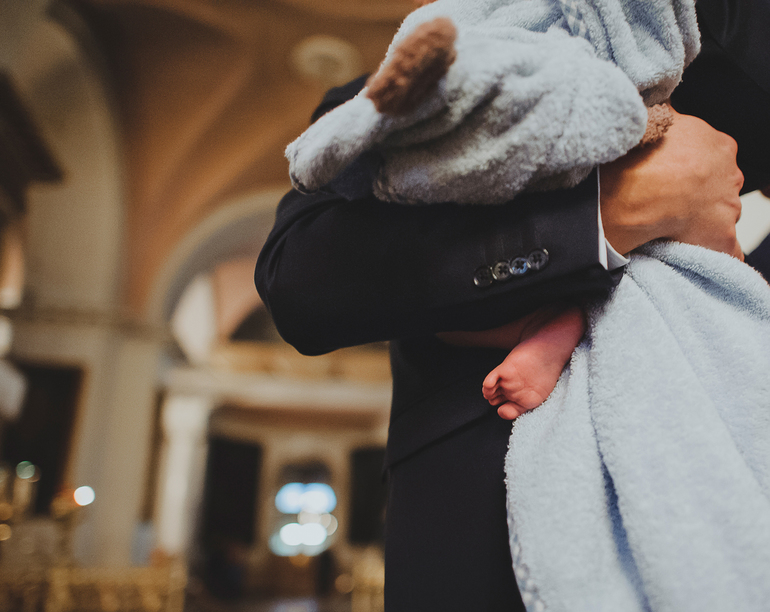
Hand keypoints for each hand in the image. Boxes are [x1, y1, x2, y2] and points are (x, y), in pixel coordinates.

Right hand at [600, 109, 743, 258]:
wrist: (643, 189)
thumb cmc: (646, 154)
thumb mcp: (658, 117)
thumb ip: (668, 113)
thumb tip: (661, 95)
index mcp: (719, 145)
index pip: (716, 155)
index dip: (697, 165)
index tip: (679, 172)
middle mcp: (730, 175)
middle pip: (721, 185)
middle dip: (703, 192)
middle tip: (674, 199)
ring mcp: (729, 208)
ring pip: (723, 215)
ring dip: (704, 220)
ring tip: (675, 225)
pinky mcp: (722, 238)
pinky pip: (728, 250)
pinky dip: (718, 252)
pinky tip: (704, 253)